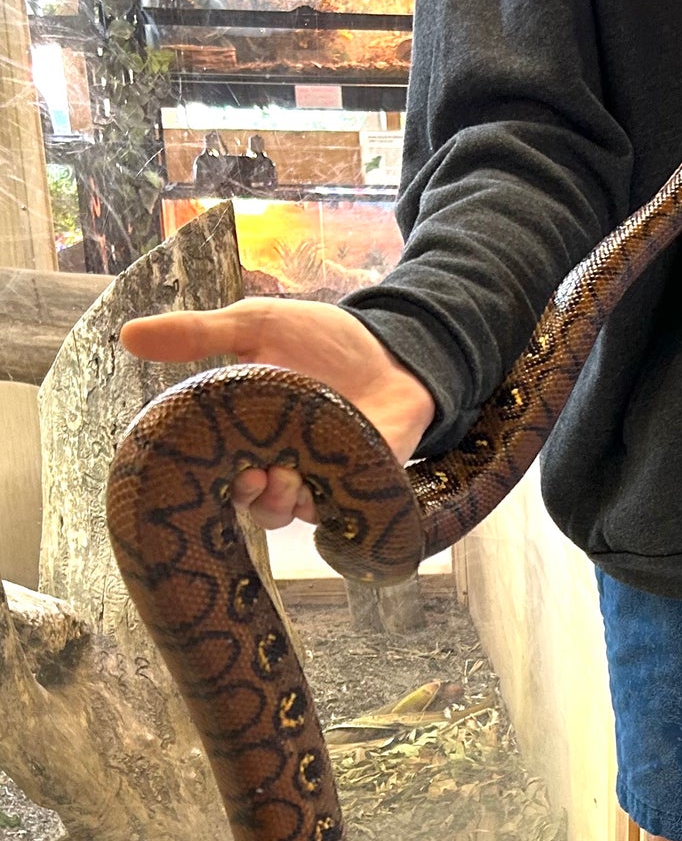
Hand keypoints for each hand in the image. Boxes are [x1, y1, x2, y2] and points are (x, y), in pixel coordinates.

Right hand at [119, 299, 435, 529]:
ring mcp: (315, 480)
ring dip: (279, 501)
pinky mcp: (353, 489)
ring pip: (285, 514)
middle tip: (252, 476)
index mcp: (247, 433)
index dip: (207, 475)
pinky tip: (320, 481)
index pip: (215, 469)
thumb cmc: (324, 339)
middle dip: (246, 495)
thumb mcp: (256, 326)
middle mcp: (277, 464)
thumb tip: (128, 335)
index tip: (208, 466)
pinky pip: (329, 512)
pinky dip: (321, 501)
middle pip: (248, 503)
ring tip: (287, 476)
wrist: (394, 350)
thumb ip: (199, 335)